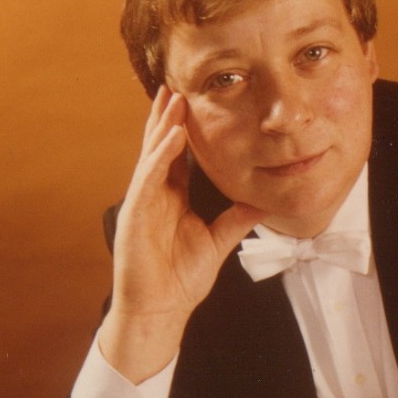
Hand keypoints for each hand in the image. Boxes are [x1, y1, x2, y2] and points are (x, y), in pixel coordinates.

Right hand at [99, 85, 264, 382]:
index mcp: (170, 201)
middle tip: (176, 87)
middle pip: (159, 150)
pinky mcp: (133, 217)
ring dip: (162, 129)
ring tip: (173, 100)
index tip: (193, 103)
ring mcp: (141, 205)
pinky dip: (159, 159)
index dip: (184, 131)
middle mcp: (153, 197)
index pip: (176, 158)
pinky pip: (147, 181)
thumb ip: (236, 220)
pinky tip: (171, 139)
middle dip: (167, 119)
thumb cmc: (180, 281)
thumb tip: (263, 203)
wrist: (160, 310)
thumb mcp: (216, 242)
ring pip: (151, 158)